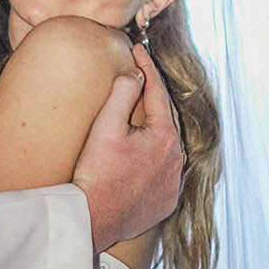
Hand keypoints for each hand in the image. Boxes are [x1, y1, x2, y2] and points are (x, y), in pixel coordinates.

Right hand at [72, 45, 183, 252]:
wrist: (92, 219)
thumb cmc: (96, 173)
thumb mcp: (106, 126)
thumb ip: (123, 93)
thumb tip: (136, 75)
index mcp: (165, 137)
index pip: (157, 92)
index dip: (146, 67)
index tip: (138, 49)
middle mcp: (176, 160)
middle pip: (166, 117)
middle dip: (153, 96)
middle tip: (139, 75)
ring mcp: (173, 184)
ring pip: (168, 145)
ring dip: (156, 127)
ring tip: (142, 112)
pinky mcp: (166, 202)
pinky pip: (165, 172)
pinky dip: (156, 157)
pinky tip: (145, 153)